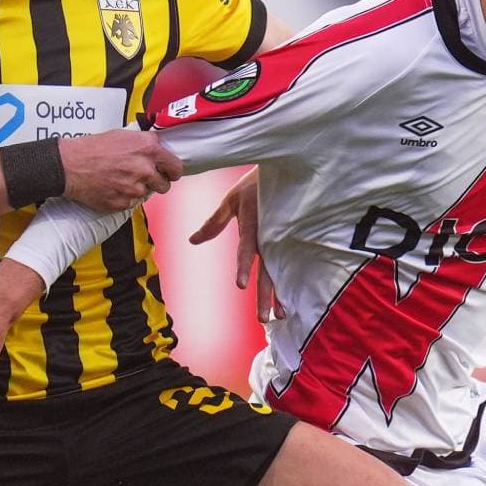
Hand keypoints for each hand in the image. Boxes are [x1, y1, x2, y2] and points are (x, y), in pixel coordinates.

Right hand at [59, 128, 182, 210]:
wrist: (70, 165)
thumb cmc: (93, 148)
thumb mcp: (123, 135)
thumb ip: (145, 143)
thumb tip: (158, 149)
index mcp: (148, 149)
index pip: (176, 167)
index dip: (172, 171)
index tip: (169, 172)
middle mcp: (145, 168)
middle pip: (165, 185)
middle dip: (157, 182)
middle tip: (143, 177)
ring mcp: (135, 188)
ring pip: (148, 194)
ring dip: (140, 189)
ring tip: (123, 180)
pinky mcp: (124, 202)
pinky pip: (133, 202)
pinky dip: (126, 197)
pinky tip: (114, 187)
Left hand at [189, 168, 282, 321]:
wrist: (285, 168)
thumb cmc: (254, 184)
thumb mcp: (231, 200)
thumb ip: (214, 223)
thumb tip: (192, 241)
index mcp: (253, 224)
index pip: (247, 250)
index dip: (243, 267)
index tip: (240, 285)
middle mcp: (270, 235)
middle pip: (267, 270)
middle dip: (265, 294)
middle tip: (263, 318)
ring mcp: (283, 239)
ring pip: (281, 271)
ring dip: (280, 294)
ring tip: (280, 315)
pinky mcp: (292, 240)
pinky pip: (292, 265)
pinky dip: (292, 282)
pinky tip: (292, 299)